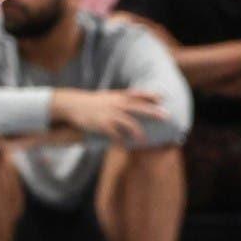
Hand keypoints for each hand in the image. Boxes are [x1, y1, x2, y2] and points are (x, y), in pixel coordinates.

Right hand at [51, 89, 165, 143]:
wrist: (73, 104)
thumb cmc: (92, 102)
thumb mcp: (107, 97)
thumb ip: (121, 99)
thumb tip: (134, 103)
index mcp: (118, 97)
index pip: (137, 94)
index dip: (150, 95)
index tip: (162, 97)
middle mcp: (116, 104)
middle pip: (138, 108)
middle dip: (153, 112)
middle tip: (167, 116)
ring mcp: (109, 114)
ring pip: (128, 123)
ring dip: (138, 132)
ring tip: (144, 141)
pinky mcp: (102, 124)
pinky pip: (115, 134)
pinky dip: (121, 141)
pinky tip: (124, 146)